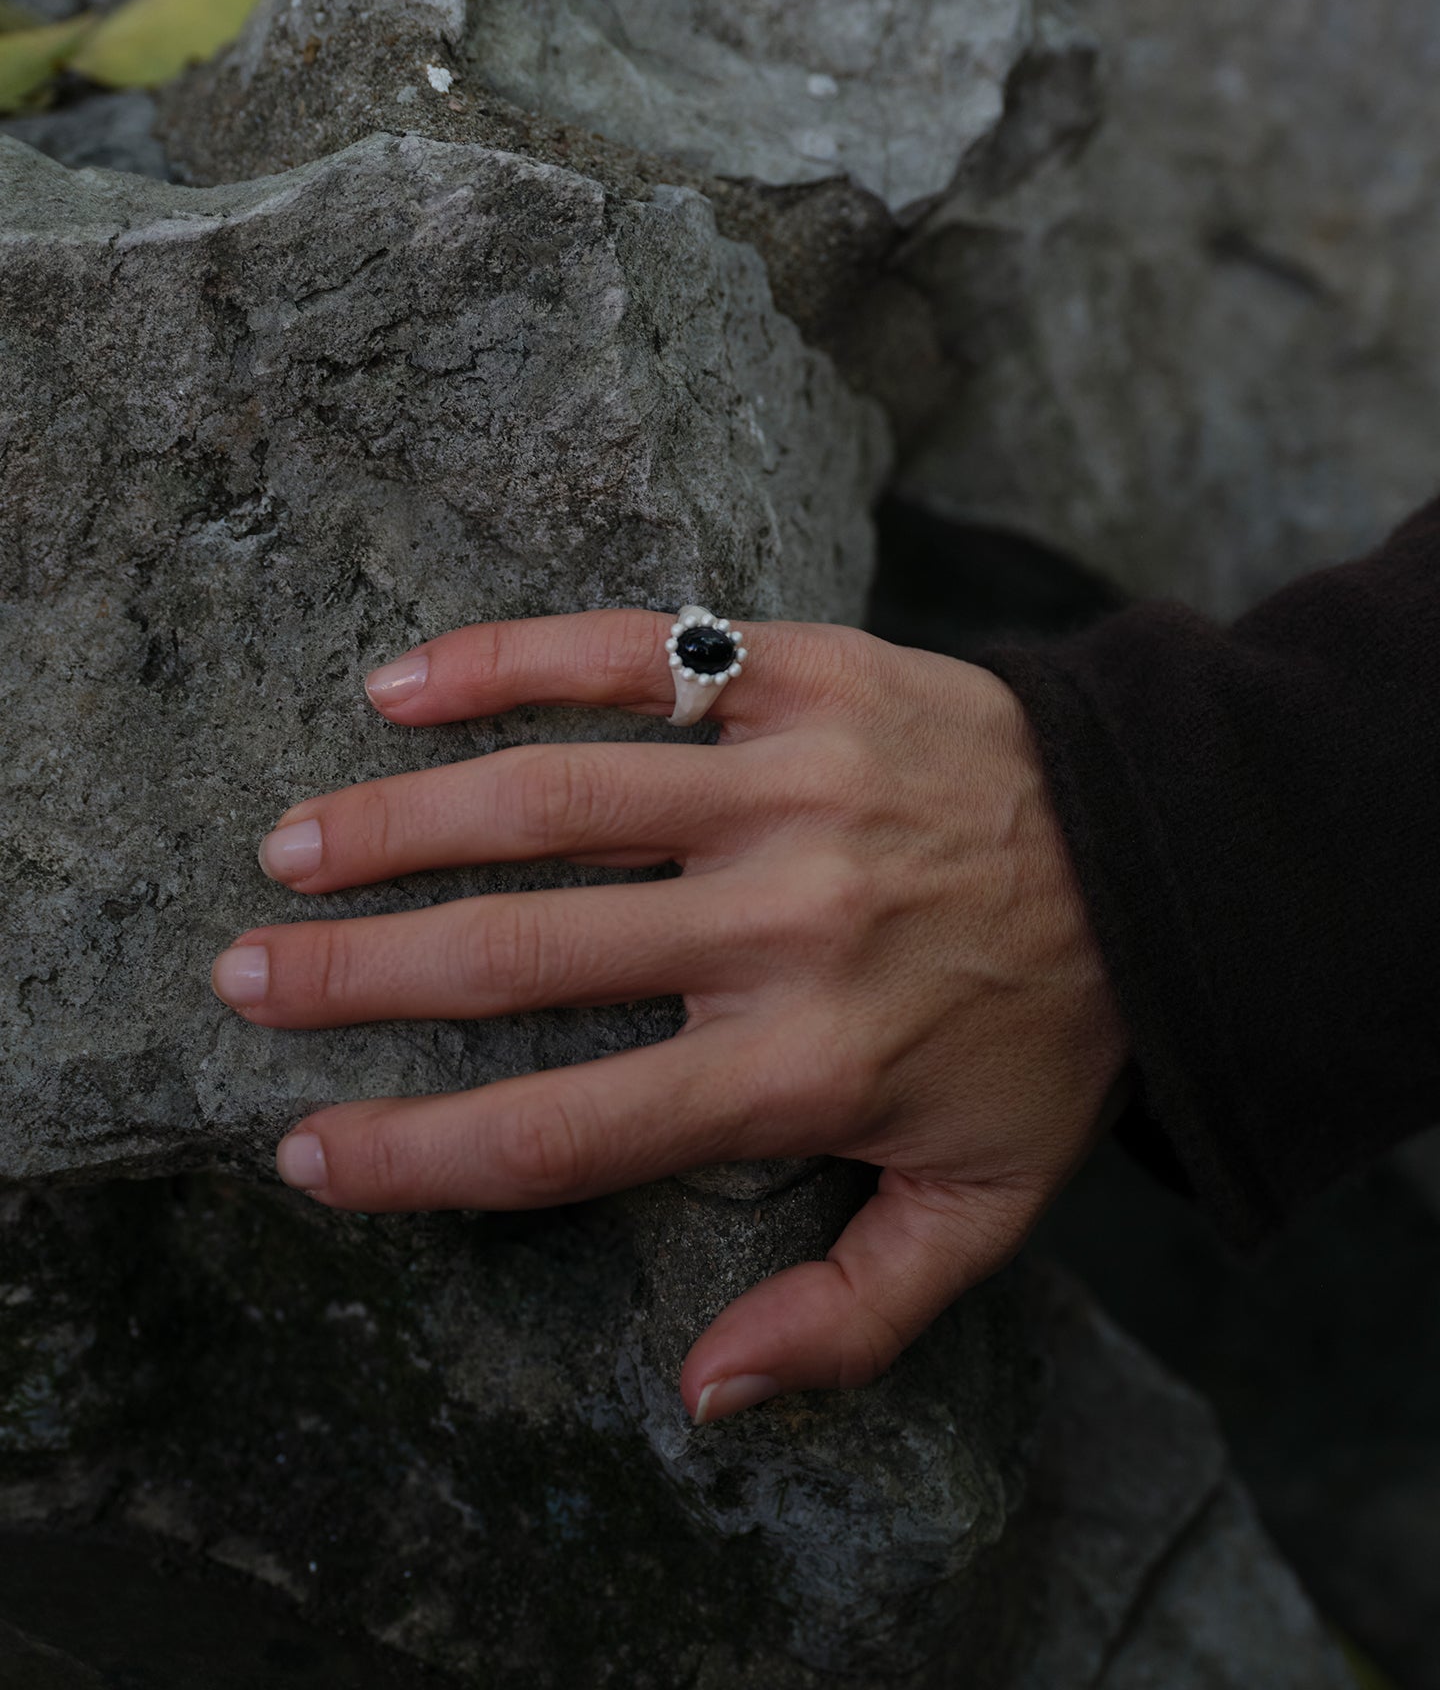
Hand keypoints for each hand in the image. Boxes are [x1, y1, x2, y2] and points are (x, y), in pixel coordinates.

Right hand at [212, 610, 1127, 1421]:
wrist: (1155, 850)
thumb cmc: (1047, 1033)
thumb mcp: (982, 1208)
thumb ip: (852, 1317)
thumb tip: (703, 1395)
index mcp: (806, 1068)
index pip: (567, 1128)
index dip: (418, 1156)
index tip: (310, 1154)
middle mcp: (780, 926)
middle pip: (521, 957)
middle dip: (357, 974)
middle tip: (244, 975)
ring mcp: (787, 787)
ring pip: (551, 801)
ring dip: (397, 823)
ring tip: (291, 846)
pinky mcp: (803, 677)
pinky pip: (633, 659)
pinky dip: (508, 663)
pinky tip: (401, 684)